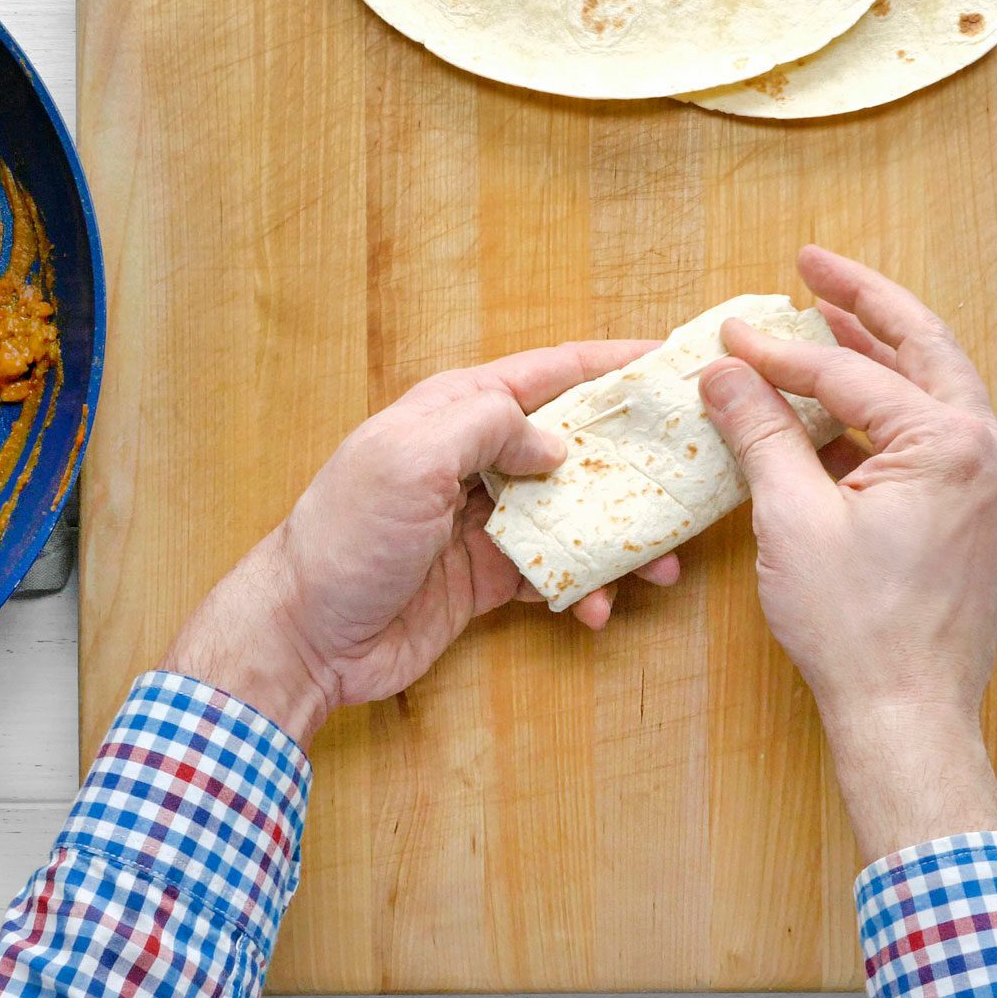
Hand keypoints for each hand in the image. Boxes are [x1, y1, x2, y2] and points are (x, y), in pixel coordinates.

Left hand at [163, 342, 681, 742]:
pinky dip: (584, 588)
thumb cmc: (347, 536)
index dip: (611, 363)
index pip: (548, 372)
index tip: (673, 361)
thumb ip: (487, 426)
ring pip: (574, 513)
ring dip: (621, 537)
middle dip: (633, 459)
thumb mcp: (410, 459)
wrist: (304, 636)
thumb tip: (557, 446)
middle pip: (574, 443)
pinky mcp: (487, 577)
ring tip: (662, 565)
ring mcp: (484, 519)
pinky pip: (555, 572)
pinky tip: (597, 609)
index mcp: (455, 411)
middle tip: (692, 475)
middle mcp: (475, 458)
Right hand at [698, 246, 996, 858]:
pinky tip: (844, 413)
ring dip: (880, 358)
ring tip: (826, 324)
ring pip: (935, 394)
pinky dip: (891, 416)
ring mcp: (993, 489)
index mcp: (954, 445)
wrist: (907, 718)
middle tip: (813, 266)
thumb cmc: (856, 628)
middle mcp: (991, 455)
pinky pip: (937, 442)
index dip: (783, 351)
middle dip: (864, 305)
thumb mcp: (793, 519)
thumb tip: (725, 373)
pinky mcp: (981, 520)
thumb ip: (762, 433)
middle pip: (924, 351)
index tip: (732, 333)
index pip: (854, 374)